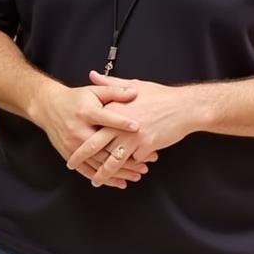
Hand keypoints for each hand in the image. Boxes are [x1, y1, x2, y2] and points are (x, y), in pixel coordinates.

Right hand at [30, 78, 144, 188]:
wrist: (48, 107)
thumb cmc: (74, 99)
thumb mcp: (93, 91)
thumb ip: (114, 91)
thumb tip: (135, 92)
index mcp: (85, 112)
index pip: (105, 118)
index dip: (122, 122)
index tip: (139, 128)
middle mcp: (77, 129)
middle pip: (104, 146)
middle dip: (126, 155)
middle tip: (148, 161)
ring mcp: (72, 144)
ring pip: (98, 161)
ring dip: (118, 170)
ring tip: (138, 174)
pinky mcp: (68, 153)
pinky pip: (87, 169)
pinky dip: (103, 177)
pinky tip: (119, 182)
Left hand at [65, 71, 193, 185]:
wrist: (185, 106)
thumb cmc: (160, 96)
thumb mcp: (133, 85)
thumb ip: (110, 84)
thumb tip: (93, 74)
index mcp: (114, 110)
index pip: (91, 125)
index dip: (78, 134)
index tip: (69, 140)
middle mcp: (120, 125)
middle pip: (95, 144)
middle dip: (81, 157)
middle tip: (71, 164)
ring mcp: (133, 137)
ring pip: (113, 159)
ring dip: (104, 172)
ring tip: (96, 180)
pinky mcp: (146, 146)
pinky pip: (134, 160)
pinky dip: (131, 167)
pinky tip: (129, 173)